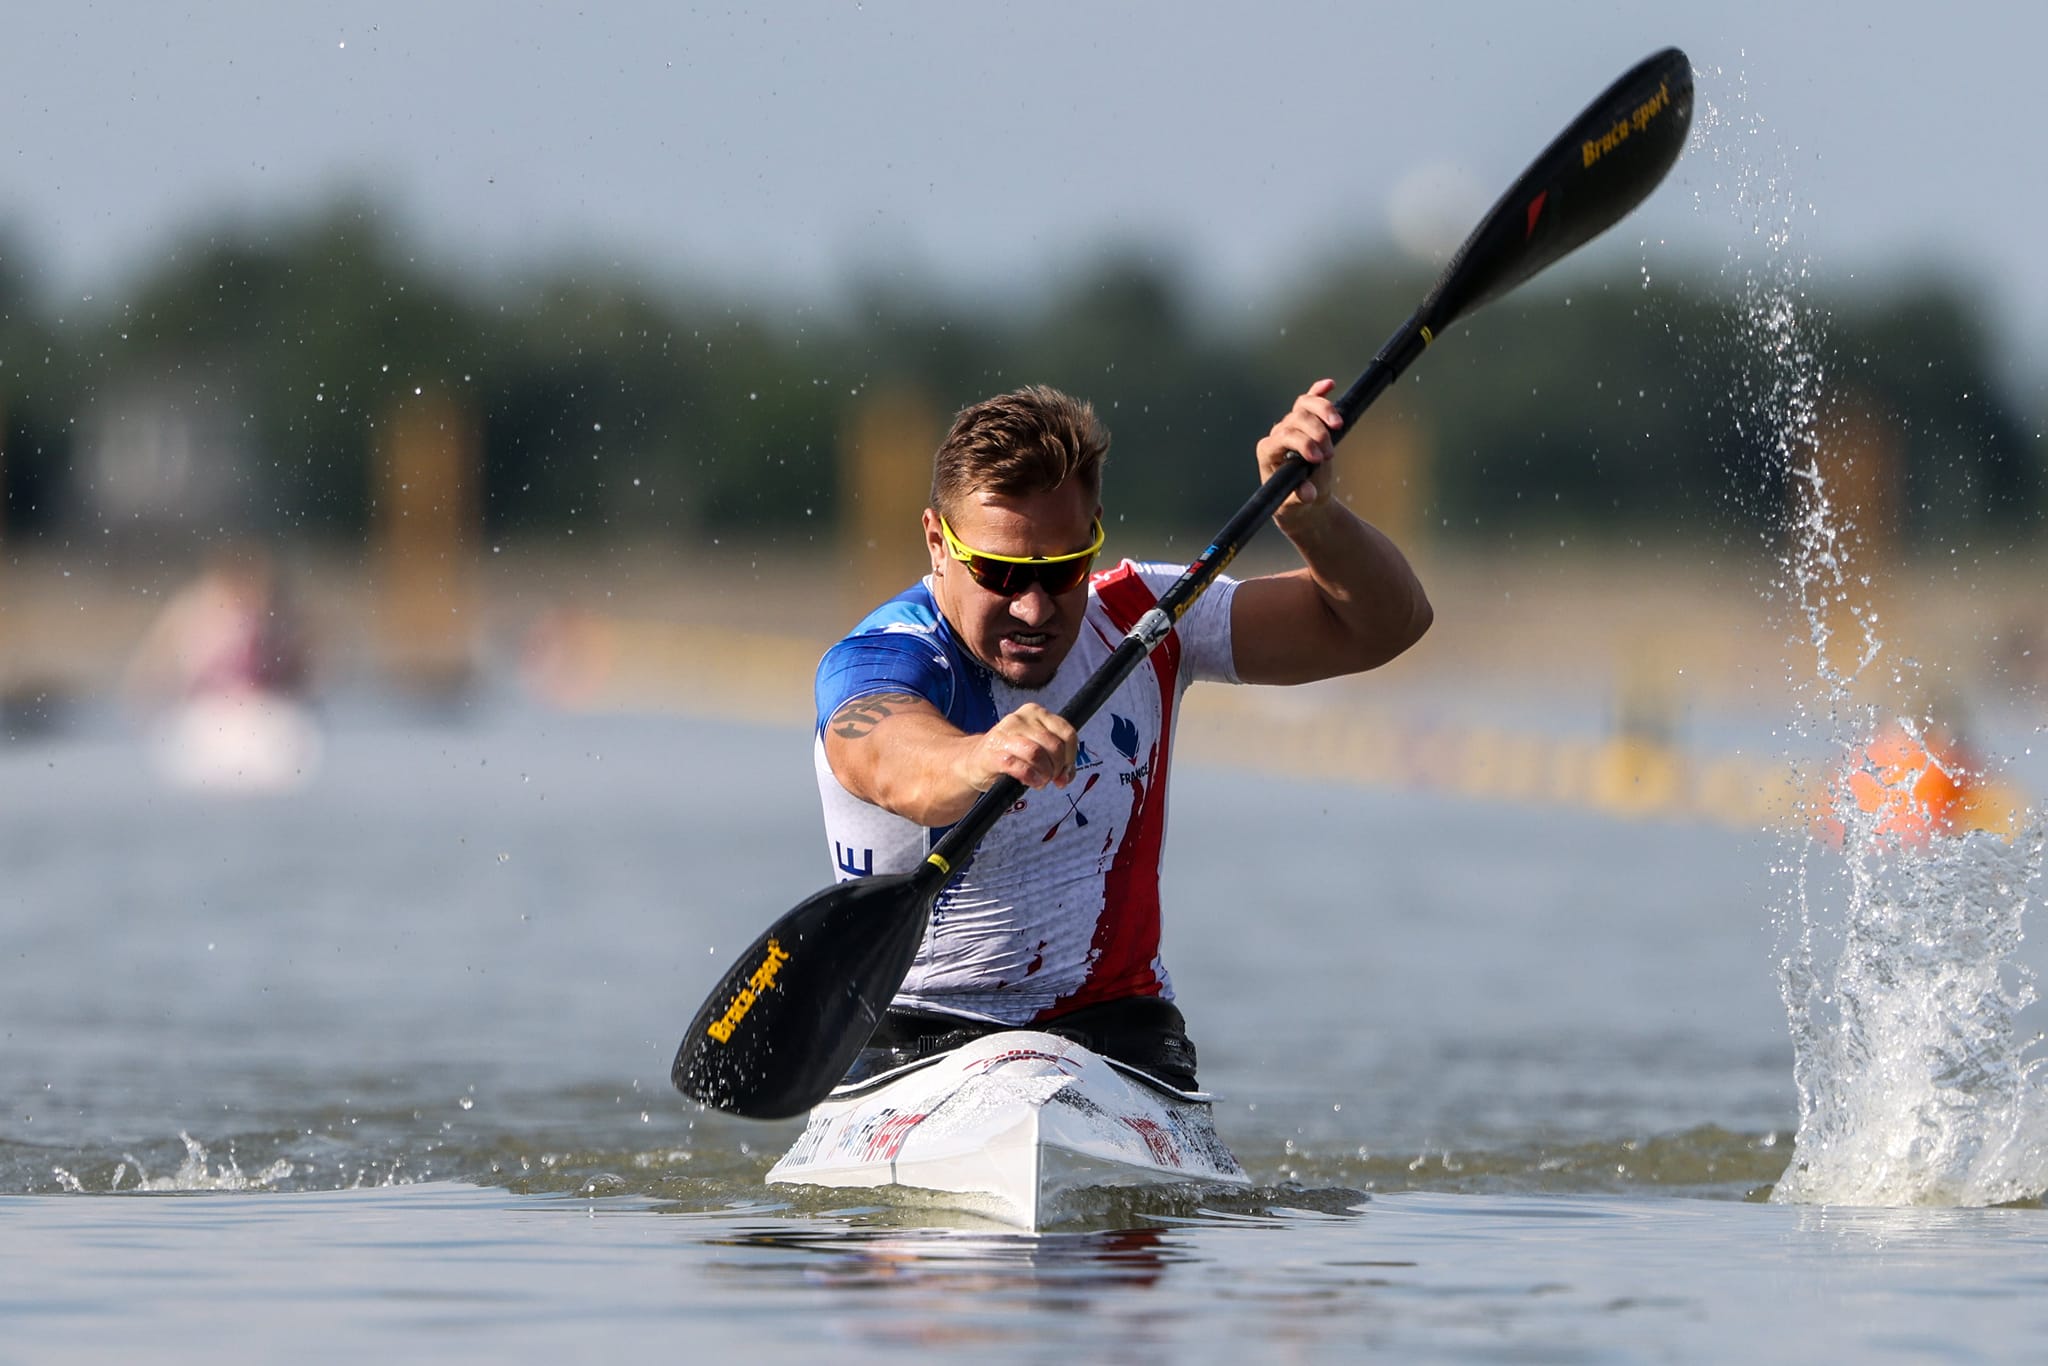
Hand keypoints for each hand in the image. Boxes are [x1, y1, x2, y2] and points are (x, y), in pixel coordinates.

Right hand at [956, 703, 1076, 793]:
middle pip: (1054, 745)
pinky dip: (1030, 778)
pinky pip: (1019, 766)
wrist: (973, 761)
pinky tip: (1031, 782)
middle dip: (1057, 768)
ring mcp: (1004, 734)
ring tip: (1041, 780)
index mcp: (1035, 712)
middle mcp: (1020, 719)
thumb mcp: (1037, 748)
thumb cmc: (1009, 753)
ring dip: (1044, 773)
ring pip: (1037, 754)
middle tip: (1051, 778)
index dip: (1071, 756)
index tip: (1065, 770)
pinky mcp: (993, 753)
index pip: (1067, 732)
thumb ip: (1057, 758)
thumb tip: (1066, 776)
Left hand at [1256, 378, 1344, 530]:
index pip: (1283, 437)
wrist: (1302, 498)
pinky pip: (1310, 401)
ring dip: (1323, 410)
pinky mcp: (1306, 421)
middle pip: (1296, 418)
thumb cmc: (1293, 501)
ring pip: (1304, 405)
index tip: (1318, 458)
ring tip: (1338, 425)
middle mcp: (1278, 433)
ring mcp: (1292, 424)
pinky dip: (1319, 392)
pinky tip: (1329, 385)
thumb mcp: (1295, 505)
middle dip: (1316, 433)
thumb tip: (1307, 492)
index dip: (1302, 443)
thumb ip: (1300, 497)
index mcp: (1269, 451)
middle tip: (1329, 455)